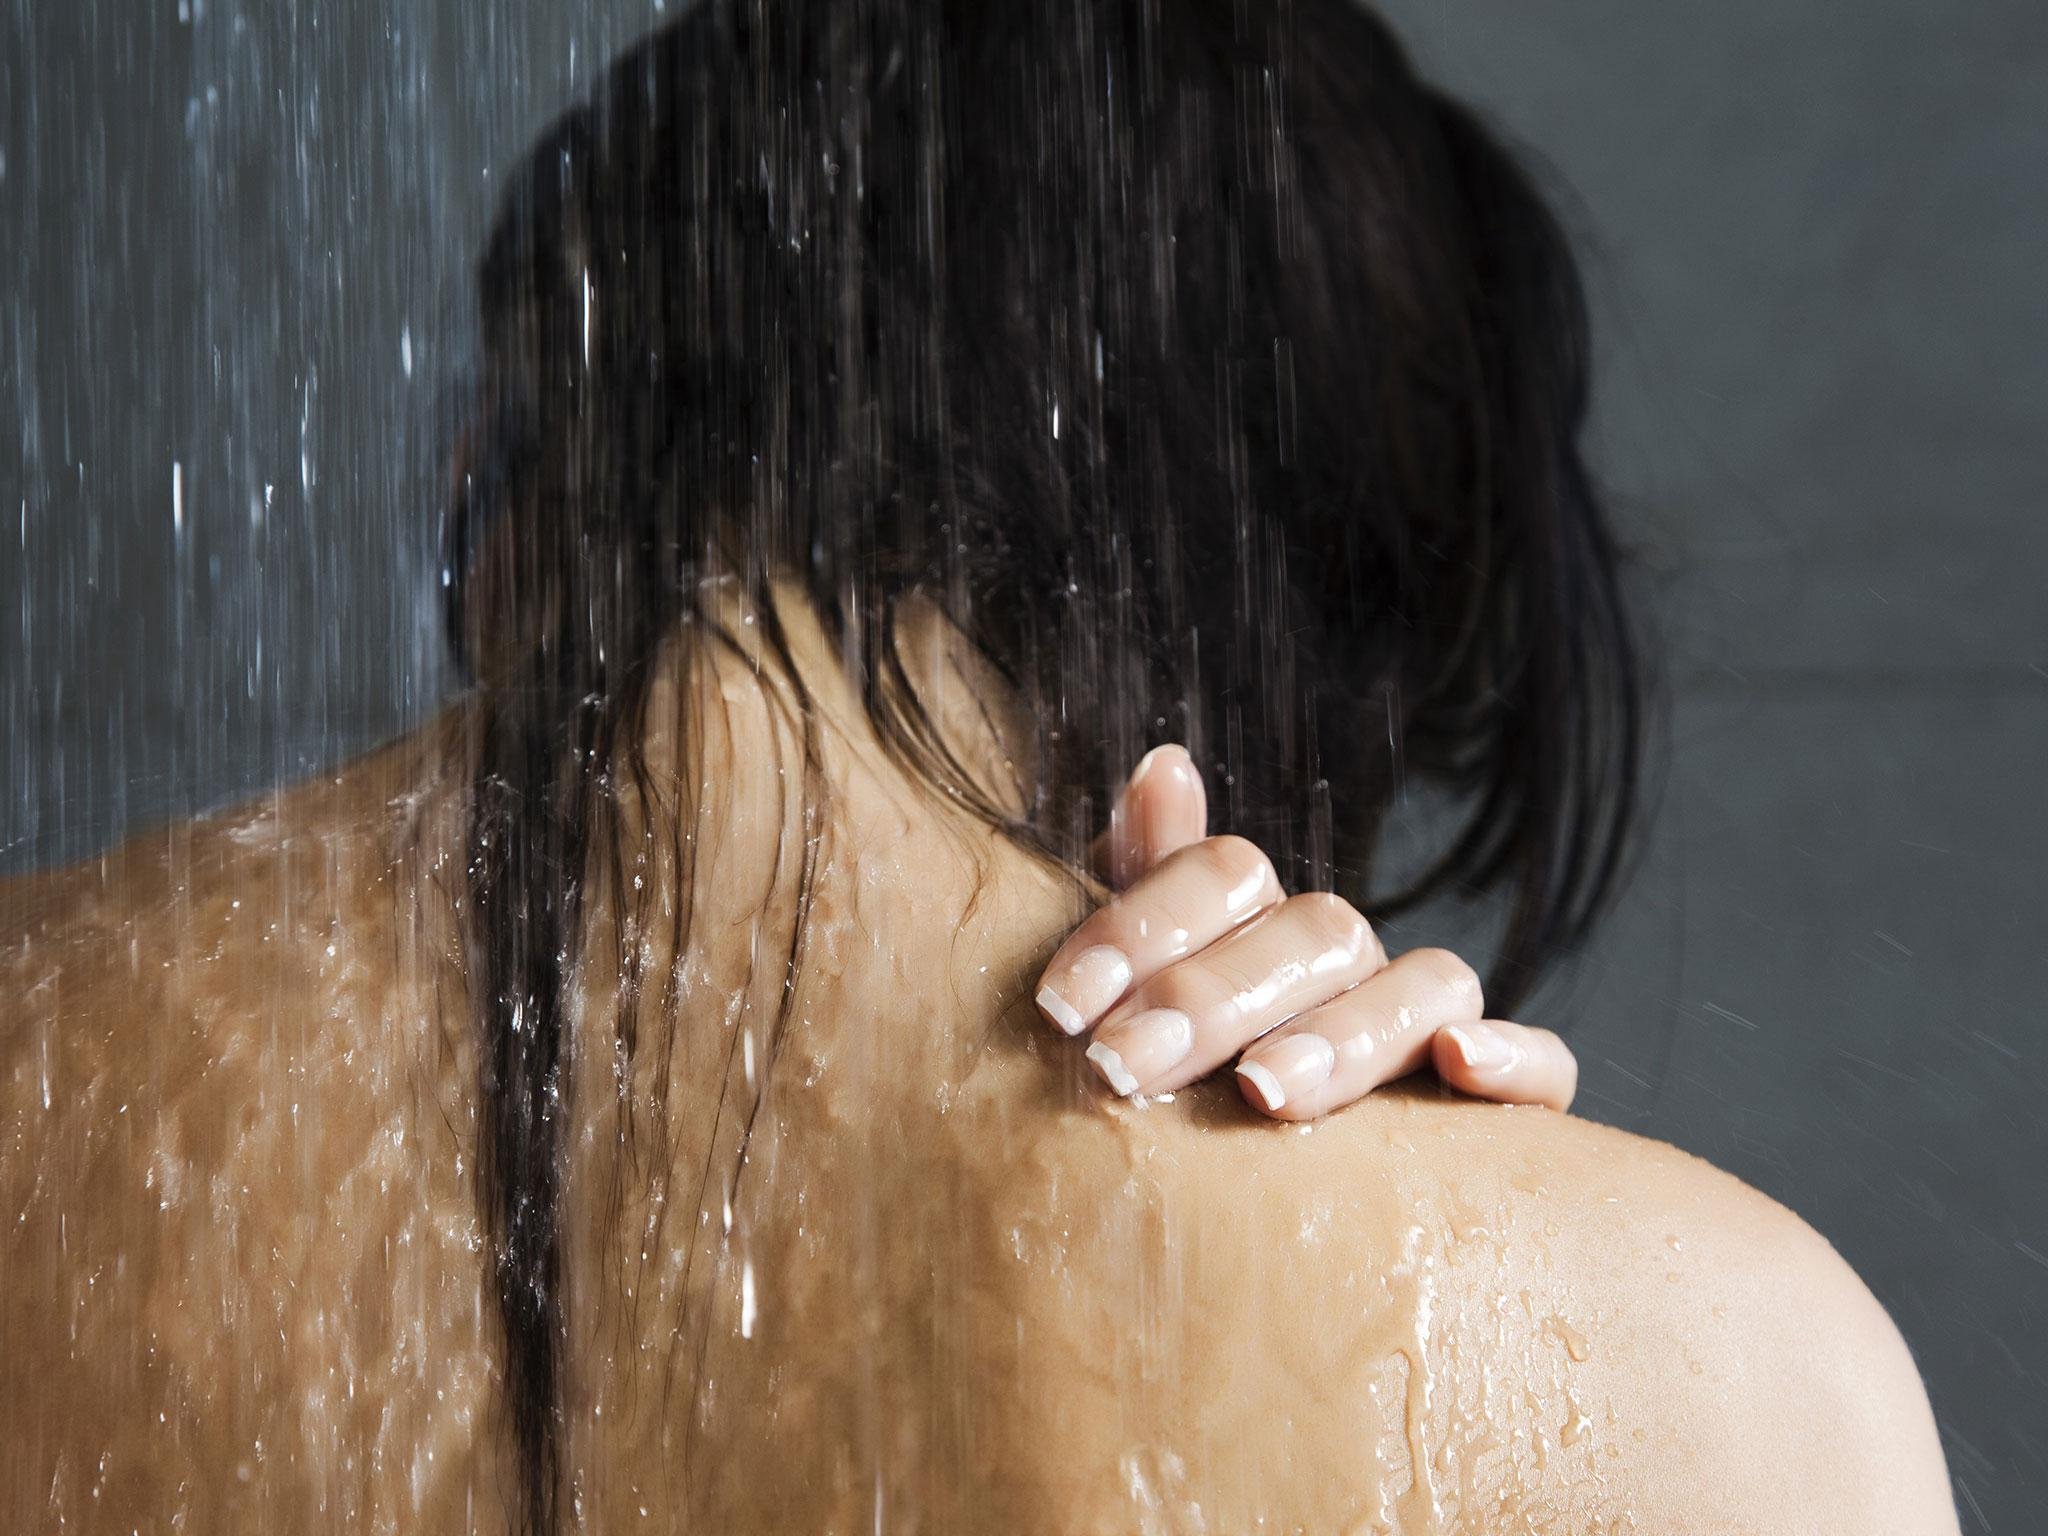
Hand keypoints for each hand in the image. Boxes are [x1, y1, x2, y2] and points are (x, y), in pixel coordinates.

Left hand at [1034, 745, 1577, 1117]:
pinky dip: (1515, 1057)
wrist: (1260, 1219)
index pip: (1224, 875)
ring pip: (1424, 988)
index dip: (1140, 929)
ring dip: (1344, 1034)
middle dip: (1211, 1000)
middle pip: (1314, 932)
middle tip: (1126, 1068)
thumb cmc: (1183, 1086)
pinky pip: (1545, 1068)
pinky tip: (1458, 1064)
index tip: (1062, 1005)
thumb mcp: (1143, 989)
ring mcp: (1430, 1023)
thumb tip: (1162, 763)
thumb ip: (1149, 881)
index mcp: (1262, 922)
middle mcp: (1351, 960)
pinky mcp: (1509, 1102)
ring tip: (1265, 1092)